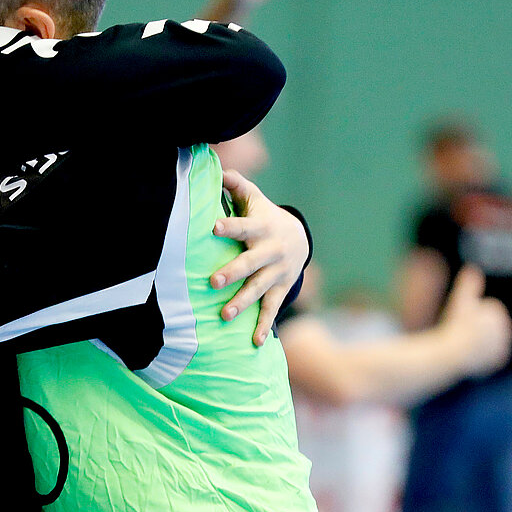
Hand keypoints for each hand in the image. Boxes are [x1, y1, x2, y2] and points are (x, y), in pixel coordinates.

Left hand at [211, 169, 309, 347]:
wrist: (299, 239)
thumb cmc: (265, 216)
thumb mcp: (254, 198)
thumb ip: (236, 184)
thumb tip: (217, 169)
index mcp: (260, 228)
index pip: (243, 226)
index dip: (229, 226)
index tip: (213, 227)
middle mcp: (270, 252)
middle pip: (249, 263)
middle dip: (232, 273)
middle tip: (212, 282)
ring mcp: (277, 273)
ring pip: (258, 289)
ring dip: (242, 302)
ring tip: (224, 315)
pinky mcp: (281, 289)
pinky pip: (271, 308)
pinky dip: (263, 325)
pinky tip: (254, 342)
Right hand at [437, 268, 511, 377]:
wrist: (453, 354)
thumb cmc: (454, 325)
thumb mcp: (460, 301)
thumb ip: (467, 285)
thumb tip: (472, 268)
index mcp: (500, 314)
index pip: (485, 311)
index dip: (471, 316)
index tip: (463, 322)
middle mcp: (506, 330)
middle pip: (487, 326)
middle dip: (477, 328)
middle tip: (463, 334)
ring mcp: (504, 345)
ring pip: (488, 339)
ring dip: (480, 341)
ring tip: (467, 344)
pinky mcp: (500, 359)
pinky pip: (490, 354)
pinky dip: (483, 354)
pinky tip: (473, 354)